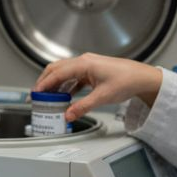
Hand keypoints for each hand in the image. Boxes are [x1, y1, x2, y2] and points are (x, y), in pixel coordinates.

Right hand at [34, 53, 162, 122]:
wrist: (142, 77)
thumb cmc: (127, 80)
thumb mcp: (102, 97)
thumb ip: (83, 107)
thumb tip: (68, 115)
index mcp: (84, 64)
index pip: (57, 73)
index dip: (44, 84)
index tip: (35, 93)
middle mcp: (84, 61)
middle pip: (57, 69)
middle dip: (45, 82)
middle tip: (36, 96)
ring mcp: (88, 65)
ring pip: (64, 72)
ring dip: (55, 84)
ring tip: (48, 98)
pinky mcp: (92, 71)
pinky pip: (74, 77)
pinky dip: (66, 86)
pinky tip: (65, 96)